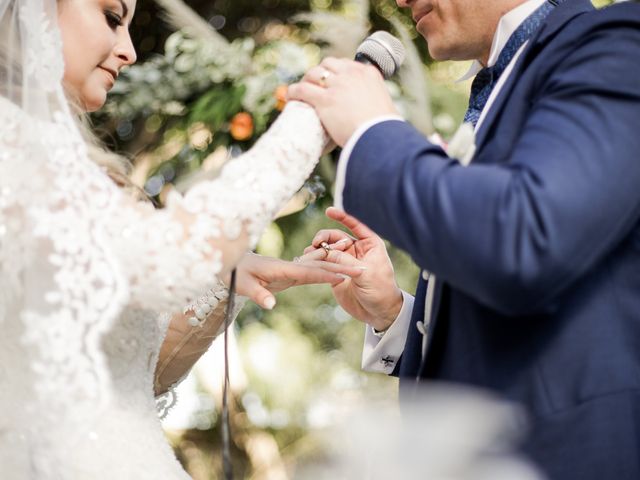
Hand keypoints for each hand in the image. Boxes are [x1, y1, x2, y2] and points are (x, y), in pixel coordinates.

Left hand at [232, 251, 362, 309]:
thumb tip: (271, 305)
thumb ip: (258, 294)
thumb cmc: (235, 273)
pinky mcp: (290, 272)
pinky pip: (312, 269)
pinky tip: (337, 268)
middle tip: (363, 269)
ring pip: (319, 265)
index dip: (326, 274)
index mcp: (281, 268)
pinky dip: (327, 267)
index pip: (308, 272)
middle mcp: (290, 265)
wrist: (231, 261)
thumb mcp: (243, 285)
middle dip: (341, 266)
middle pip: (320, 265)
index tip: (344, 276)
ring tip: (358, 263)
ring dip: (338, 263)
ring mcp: (291, 267)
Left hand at [286, 57, 397, 146]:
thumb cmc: (384, 130)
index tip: (330, 79)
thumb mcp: (384, 107)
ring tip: (300, 91)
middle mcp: (352, 75)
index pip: (346, 64)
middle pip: (328, 64)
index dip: (335, 71)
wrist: (379, 136)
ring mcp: (337, 85)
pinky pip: (302, 89)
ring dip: (305, 80)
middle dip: (319, 72)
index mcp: (368, 73)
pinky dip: (293, 92)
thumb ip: (374, 104)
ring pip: (313, 74)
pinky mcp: (324, 99)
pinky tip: (289, 97)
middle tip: (314, 84)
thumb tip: (371, 116)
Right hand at [300, 207, 402, 330]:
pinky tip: (308, 261)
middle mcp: (356, 250)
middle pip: (336, 236)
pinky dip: (315, 261)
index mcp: (369, 244)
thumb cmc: (380, 290)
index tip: (329, 210)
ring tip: (309, 253)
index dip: (342, 216)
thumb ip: (344, 260)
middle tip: (317, 243)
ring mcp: (345, 261)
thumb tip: (324, 250)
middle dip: (324, 237)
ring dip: (317, 249)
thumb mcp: (364, 273)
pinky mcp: (336, 273)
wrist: (379, 312)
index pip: (355, 225)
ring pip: (327, 249)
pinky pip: (323, 263)